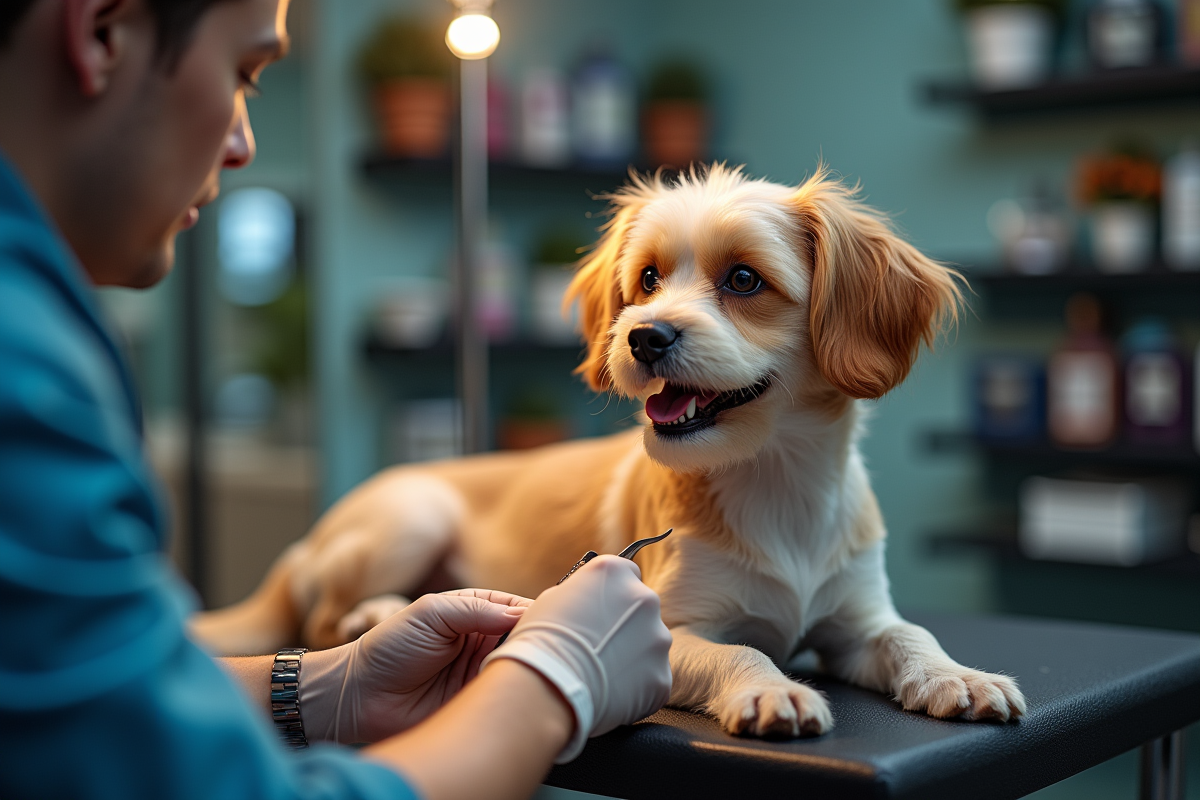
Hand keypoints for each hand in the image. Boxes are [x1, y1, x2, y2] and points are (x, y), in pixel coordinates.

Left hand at [301, 589, 530, 743]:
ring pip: (519, 667)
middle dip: (539, 641)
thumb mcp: (431, 613)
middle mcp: (481, 641)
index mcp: (473, 612)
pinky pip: (504, 697)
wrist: (360, 694)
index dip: (535, 611)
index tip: (555, 618)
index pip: (515, 607)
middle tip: (553, 646)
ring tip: (542, 667)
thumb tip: (521, 612)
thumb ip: (476, 609)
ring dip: (529, 668)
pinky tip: (525, 691)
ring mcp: (480, 672)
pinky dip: (515, 695)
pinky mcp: (475, 702)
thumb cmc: (389, 646)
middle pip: (523, 638)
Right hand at [481, 555, 672, 762]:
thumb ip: (583, 595)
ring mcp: (658, 639)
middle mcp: (644, 599)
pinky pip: (651, 681)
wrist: (546, 687)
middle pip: (641, 612)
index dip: (611, 596)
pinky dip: (635, 688)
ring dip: (631, 657)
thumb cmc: (540, 642)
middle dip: (625, 628)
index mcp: (615, 573)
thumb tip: (588, 604)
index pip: (626, 575)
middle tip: (598, 648)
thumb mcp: (553, 599)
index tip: (600, 613)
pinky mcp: (661, 677)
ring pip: (649, 647)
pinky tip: (608, 693)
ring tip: (599, 675)